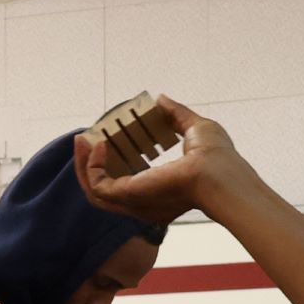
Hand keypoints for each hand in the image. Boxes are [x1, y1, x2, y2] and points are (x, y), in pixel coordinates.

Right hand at [75, 96, 258, 224]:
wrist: (220, 175)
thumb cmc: (218, 159)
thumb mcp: (195, 128)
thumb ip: (176, 115)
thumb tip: (160, 100)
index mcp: (160, 192)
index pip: (126, 184)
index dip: (112, 164)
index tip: (106, 140)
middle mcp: (144, 204)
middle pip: (103, 191)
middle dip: (89, 166)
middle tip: (87, 140)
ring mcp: (133, 204)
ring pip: (94, 190)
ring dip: (83, 165)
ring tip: (82, 140)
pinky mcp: (127, 196)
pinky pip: (97, 184)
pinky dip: (91, 165)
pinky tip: (99, 144)